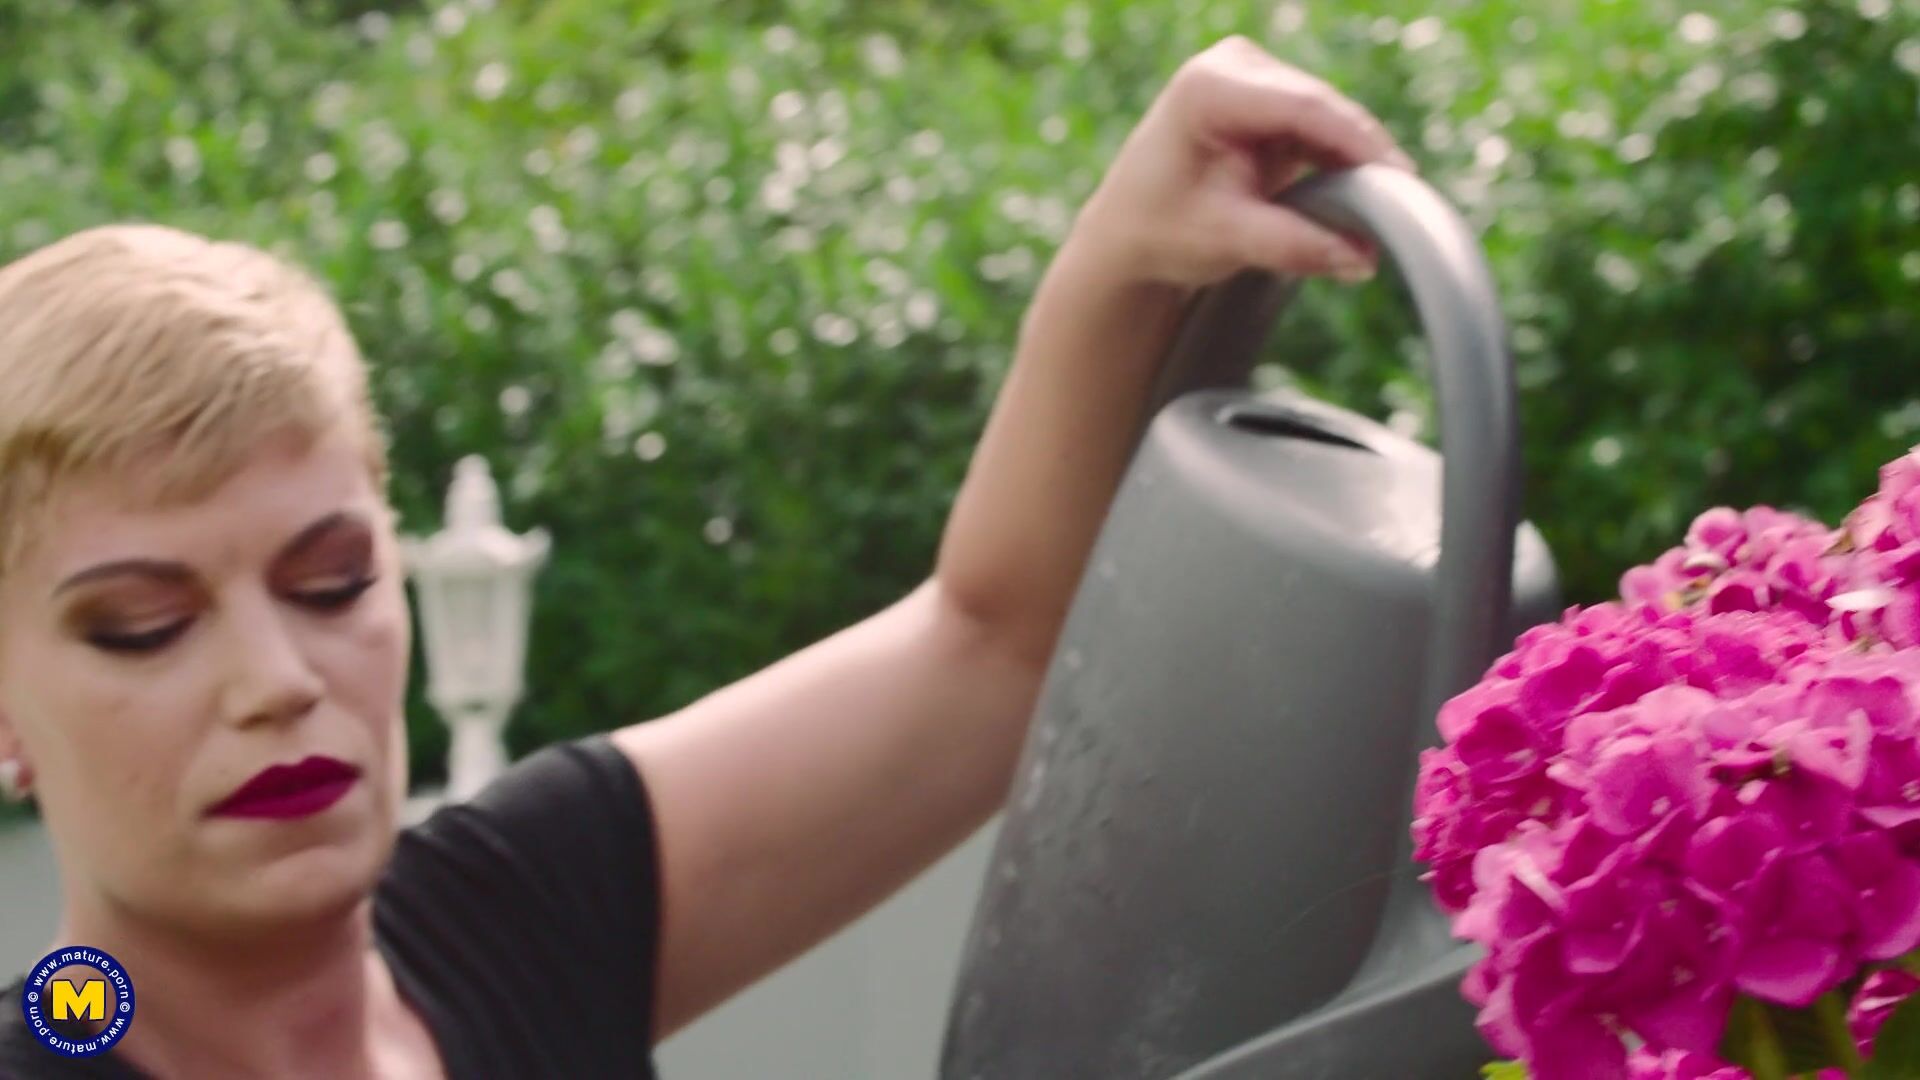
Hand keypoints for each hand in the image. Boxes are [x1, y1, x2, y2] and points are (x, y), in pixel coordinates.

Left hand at [1067, 36, 1413, 290]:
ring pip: (1327, 118)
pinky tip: (1361, 198)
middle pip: (1321, 107)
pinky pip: (1320, 127)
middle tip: (1402, 206)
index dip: (1358, 142)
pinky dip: (1339, 162)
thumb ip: (1294, 246)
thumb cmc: (1160, 231)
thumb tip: (1362, 258)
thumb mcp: (1227, 241)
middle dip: (1362, 157)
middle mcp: (1233, 67)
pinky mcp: (1268, 99)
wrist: (1127, 233)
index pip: (1303, 106)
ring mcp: (1252, 78)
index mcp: (1209, 87)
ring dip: (1354, 162)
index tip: (1400, 178)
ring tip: (1382, 212)